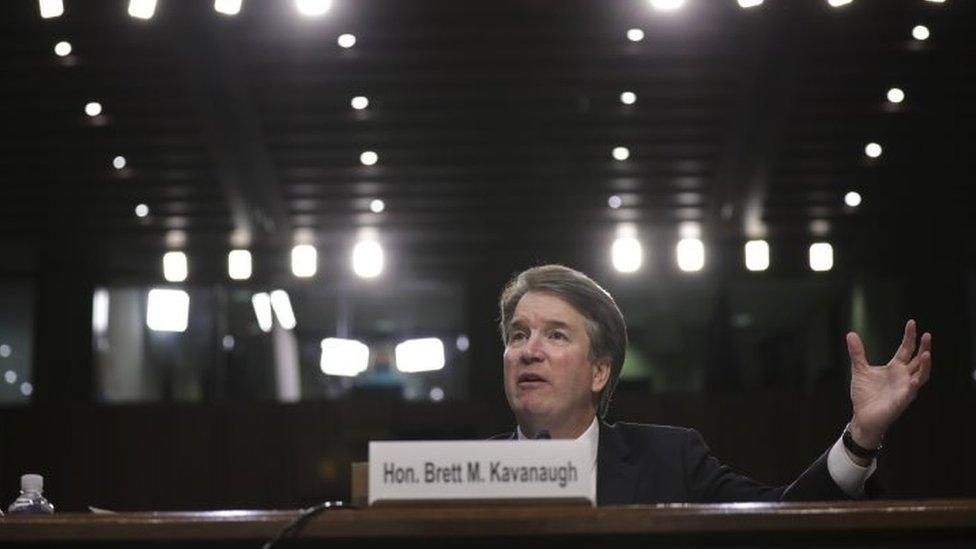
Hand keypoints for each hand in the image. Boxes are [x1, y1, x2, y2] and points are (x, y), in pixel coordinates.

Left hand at [846, 320, 931, 449]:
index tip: (912, 323)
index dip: (909, 337)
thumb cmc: (865, 395)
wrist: (862, 416)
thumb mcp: (859, 369)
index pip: (906, 349)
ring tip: (927, 354)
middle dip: (924, 348)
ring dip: (925, 365)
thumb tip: (851, 334)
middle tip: (926, 335)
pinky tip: (915, 379)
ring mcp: (905, 388)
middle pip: (918, 360)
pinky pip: (911, 392)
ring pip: (921, 375)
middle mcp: (904, 377)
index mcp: (895, 368)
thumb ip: (857, 353)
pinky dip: (914, 385)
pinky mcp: (901, 400)